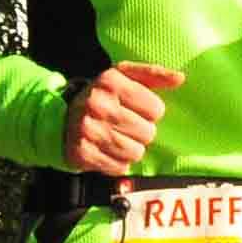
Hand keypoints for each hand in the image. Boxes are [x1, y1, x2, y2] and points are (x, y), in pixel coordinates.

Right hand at [63, 61, 183, 175]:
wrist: (61, 120)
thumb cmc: (102, 97)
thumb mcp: (123, 77)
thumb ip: (153, 74)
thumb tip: (180, 78)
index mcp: (111, 82)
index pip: (156, 109)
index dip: (150, 112)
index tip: (135, 110)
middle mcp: (98, 105)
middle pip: (148, 133)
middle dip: (141, 132)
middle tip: (125, 126)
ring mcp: (89, 130)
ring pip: (136, 152)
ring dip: (131, 149)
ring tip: (117, 138)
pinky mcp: (83, 153)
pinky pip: (120, 167)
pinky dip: (117, 162)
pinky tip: (107, 150)